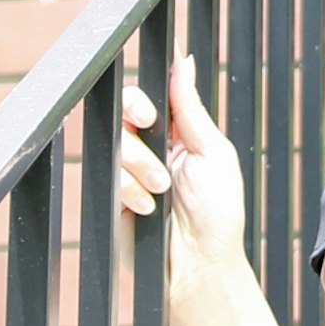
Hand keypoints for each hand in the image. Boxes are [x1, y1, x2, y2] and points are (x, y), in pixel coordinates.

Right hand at [115, 55, 246, 278]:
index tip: (155, 114)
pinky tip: (147, 209)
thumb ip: (190, 107)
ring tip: (162, 191)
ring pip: (115, 143)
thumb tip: (183, 61)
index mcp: (178, 132)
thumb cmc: (218, 212)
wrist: (198, 264)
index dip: (146, 97)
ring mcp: (129, 172)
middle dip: (139, 125)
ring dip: (140, 166)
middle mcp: (150, 148)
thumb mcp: (212, 151)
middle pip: (124, 111)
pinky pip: (107, 175)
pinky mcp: (112, 195)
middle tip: (156, 140)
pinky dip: (129, 191)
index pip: (151, 96)